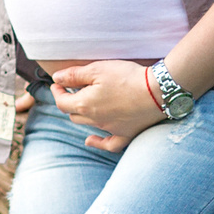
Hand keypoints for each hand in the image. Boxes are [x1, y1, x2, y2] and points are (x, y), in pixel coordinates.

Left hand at [48, 60, 165, 152]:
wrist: (157, 91)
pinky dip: (98, 142)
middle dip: (69, 102)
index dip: (57, 92)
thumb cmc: (127, 77)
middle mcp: (94, 120)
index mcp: (84, 104)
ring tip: (85, 103)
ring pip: (88, 125)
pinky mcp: (126, 134)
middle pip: (73, 114)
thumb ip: (74, 75)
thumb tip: (56, 78)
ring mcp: (110, 129)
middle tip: (72, 90)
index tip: (58, 83)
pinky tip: (91, 140)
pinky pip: (108, 144)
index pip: (61, 102)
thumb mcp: (97, 69)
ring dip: (82, 115)